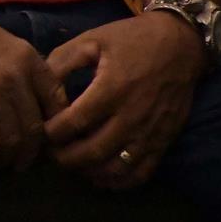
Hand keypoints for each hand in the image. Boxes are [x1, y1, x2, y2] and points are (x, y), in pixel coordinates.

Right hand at [0, 6, 67, 169]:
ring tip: (0, 163)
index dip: (53, 126)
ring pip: (14, 139)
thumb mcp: (4, 41)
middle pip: (35, 128)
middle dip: (30, 152)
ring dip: (8, 158)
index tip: (43, 138)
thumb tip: (36, 95)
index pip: (57, 102)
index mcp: (29, 59)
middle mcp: (17, 77)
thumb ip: (24, 66)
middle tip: (22, 161)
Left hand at [43, 13, 201, 188]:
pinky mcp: (164, 140)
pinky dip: (119, 181)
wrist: (181, 44)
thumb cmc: (131, 40)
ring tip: (72, 164)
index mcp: (111, 89)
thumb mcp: (92, 40)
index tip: (39, 132)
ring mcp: (151, 132)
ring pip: (116, 168)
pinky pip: (142, 172)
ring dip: (89, 172)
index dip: (51, 133)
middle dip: (65, 158)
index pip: (74, 123)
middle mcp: (132, 116)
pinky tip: (101, 176)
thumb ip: (61, 62)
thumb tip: (38, 87)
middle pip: (92, 152)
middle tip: (50, 154)